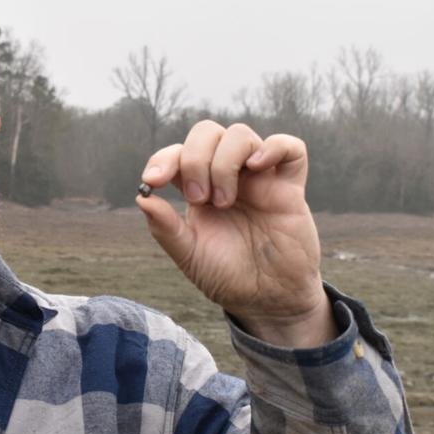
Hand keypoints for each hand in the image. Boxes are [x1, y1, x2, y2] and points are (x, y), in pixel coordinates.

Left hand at [136, 121, 336, 347]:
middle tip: (199, 199)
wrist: (267, 300)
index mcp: (199, 189)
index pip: (178, 154)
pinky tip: (258, 166)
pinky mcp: (289, 188)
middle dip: (195, 158)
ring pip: (240, 135)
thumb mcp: (189, 256)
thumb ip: (166, 228)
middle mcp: (227, 177)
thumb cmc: (228, 276)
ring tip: (225, 201)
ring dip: (224, 162)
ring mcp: (259, 179)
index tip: (153, 181)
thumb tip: (142, 198)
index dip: (162, 159)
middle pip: (207, 132)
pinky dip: (274, 147)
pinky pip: (290, 148)